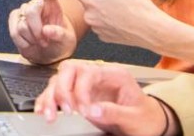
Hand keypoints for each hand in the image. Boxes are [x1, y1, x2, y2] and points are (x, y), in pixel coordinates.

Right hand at [9, 0, 77, 63]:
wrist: (48, 54)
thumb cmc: (60, 43)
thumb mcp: (66, 40)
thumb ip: (59, 34)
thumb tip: (47, 31)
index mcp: (53, 4)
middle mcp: (37, 5)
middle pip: (31, 10)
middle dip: (36, 28)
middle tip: (44, 40)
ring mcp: (24, 11)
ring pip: (22, 24)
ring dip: (32, 38)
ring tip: (40, 43)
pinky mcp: (14, 20)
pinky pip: (14, 30)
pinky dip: (23, 41)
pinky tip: (30, 43)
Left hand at [31, 0, 166, 51]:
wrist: (153, 31)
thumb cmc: (140, 6)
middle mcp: (89, 14)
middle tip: (122, 0)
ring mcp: (95, 27)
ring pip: (97, 10)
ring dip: (107, 8)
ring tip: (126, 13)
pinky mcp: (102, 37)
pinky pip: (102, 22)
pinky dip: (111, 20)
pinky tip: (124, 23)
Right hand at [33, 60, 172, 134]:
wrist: (149, 124)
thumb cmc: (145, 118)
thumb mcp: (135, 117)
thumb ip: (114, 112)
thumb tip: (92, 109)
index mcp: (114, 75)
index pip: (88, 72)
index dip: (81, 91)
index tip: (82, 111)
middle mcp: (98, 76)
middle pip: (69, 70)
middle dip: (62, 90)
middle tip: (64, 110)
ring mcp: (86, 85)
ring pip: (59, 80)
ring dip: (51, 96)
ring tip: (50, 115)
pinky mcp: (78, 96)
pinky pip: (57, 93)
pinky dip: (48, 101)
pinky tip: (44, 111)